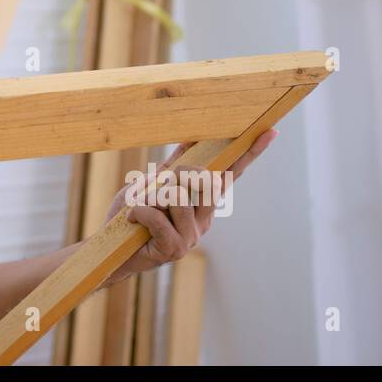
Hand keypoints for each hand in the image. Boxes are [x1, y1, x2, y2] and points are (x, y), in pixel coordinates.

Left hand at [103, 128, 278, 285]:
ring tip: (139, 207)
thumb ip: (171, 167)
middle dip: (179, 174)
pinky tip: (132, 218)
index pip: (230, 174)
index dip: (248, 153)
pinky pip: (159, 216)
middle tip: (158, 185)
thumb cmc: (132, 216)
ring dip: (150, 197)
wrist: (112, 249)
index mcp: (203, 203)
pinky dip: (139, 211)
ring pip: (178, 197)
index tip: (268, 131)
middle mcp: (204, 220)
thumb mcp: (151, 185)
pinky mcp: (176, 248)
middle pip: (205, 180)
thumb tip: (190, 140)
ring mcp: (192, 236)